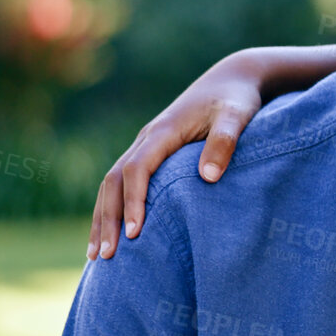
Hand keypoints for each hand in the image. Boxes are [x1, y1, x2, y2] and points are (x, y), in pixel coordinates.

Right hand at [89, 53, 263, 259]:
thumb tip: (209, 176)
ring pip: (111, 184)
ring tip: (97, 256)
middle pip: (113, 181)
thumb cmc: (237, 99)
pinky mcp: (151, 153)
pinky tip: (112, 233)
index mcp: (162, 132)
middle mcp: (146, 139)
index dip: (134, 202)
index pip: (137, 170)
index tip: (135, 234)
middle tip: (106, 257)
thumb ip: (224, 142)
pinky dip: (113, 208)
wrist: (233, 78)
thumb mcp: (237, 116)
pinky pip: (123, 183)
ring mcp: (145, 146)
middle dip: (108, 219)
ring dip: (102, 218)